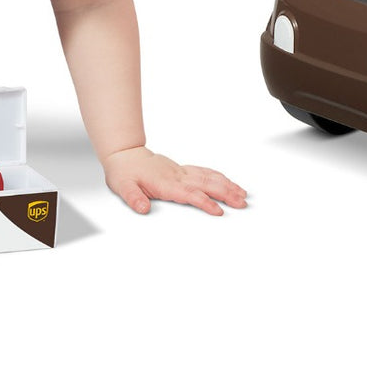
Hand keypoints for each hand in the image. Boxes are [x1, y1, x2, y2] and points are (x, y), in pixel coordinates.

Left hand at [103, 146, 247, 216]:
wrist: (124, 155)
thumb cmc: (125, 172)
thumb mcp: (123, 187)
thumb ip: (134, 198)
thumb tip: (142, 208)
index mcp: (166, 183)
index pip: (190, 194)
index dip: (205, 202)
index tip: (218, 210)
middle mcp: (177, 176)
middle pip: (206, 184)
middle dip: (226, 193)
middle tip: (242, 203)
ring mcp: (182, 172)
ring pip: (209, 177)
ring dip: (227, 185)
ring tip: (243, 194)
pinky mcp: (183, 170)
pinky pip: (205, 171)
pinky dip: (219, 176)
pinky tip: (228, 182)